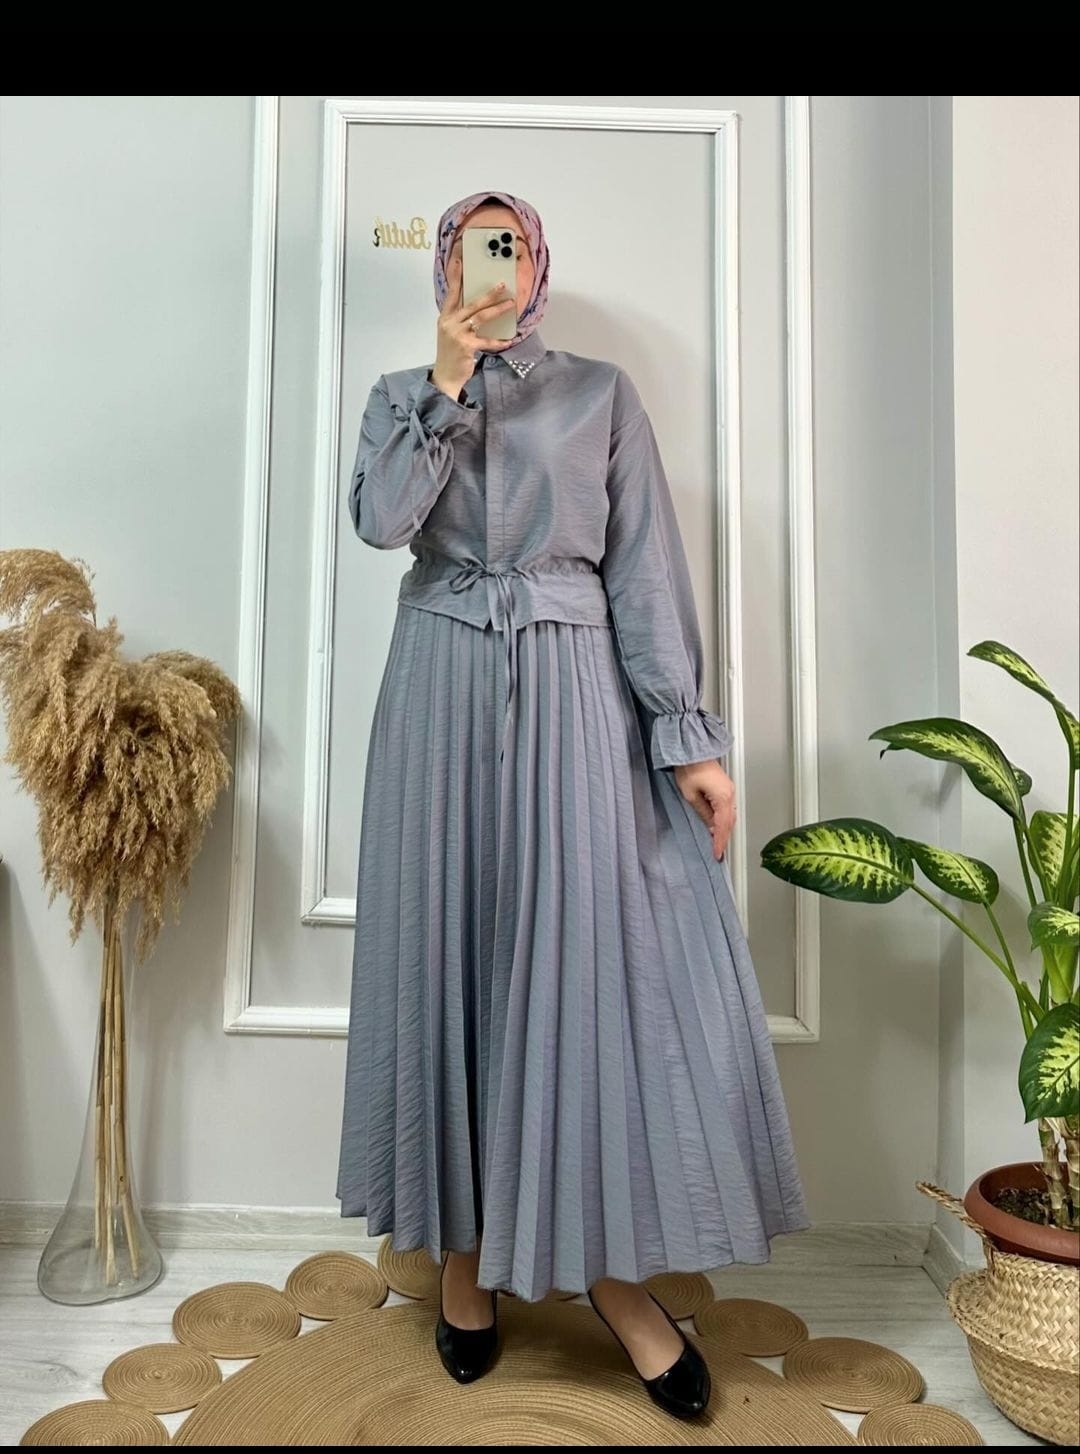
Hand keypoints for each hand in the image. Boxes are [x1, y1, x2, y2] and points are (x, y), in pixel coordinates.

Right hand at [431, 251, 514, 399]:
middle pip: (471, 303)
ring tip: (510, 304)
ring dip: (497, 310)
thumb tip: (478, 306)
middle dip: (488, 293)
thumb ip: (460, 318)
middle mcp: (449, 322)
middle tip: (502, 284)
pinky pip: (487, 341)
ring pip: (481, 317)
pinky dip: (499, 341)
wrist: (446, 376)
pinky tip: (509, 340)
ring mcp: (457, 334)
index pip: (451, 292)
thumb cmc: (450, 353)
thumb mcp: (450, 332)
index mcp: (445, 317)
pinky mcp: (466, 346)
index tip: (459, 259)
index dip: (455, 275)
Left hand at [673, 760, 735, 861]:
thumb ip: (703, 813)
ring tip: (718, 842)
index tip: (717, 854)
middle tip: (718, 852)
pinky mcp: (725, 787)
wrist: (692, 750)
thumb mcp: (691, 796)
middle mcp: (730, 794)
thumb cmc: (689, 768)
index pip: (723, 826)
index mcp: (723, 798)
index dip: (720, 842)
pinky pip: (728, 808)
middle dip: (724, 838)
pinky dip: (724, 819)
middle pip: (730, 822)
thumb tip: (710, 827)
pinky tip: (718, 825)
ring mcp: (729, 790)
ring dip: (725, 829)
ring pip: (730, 815)